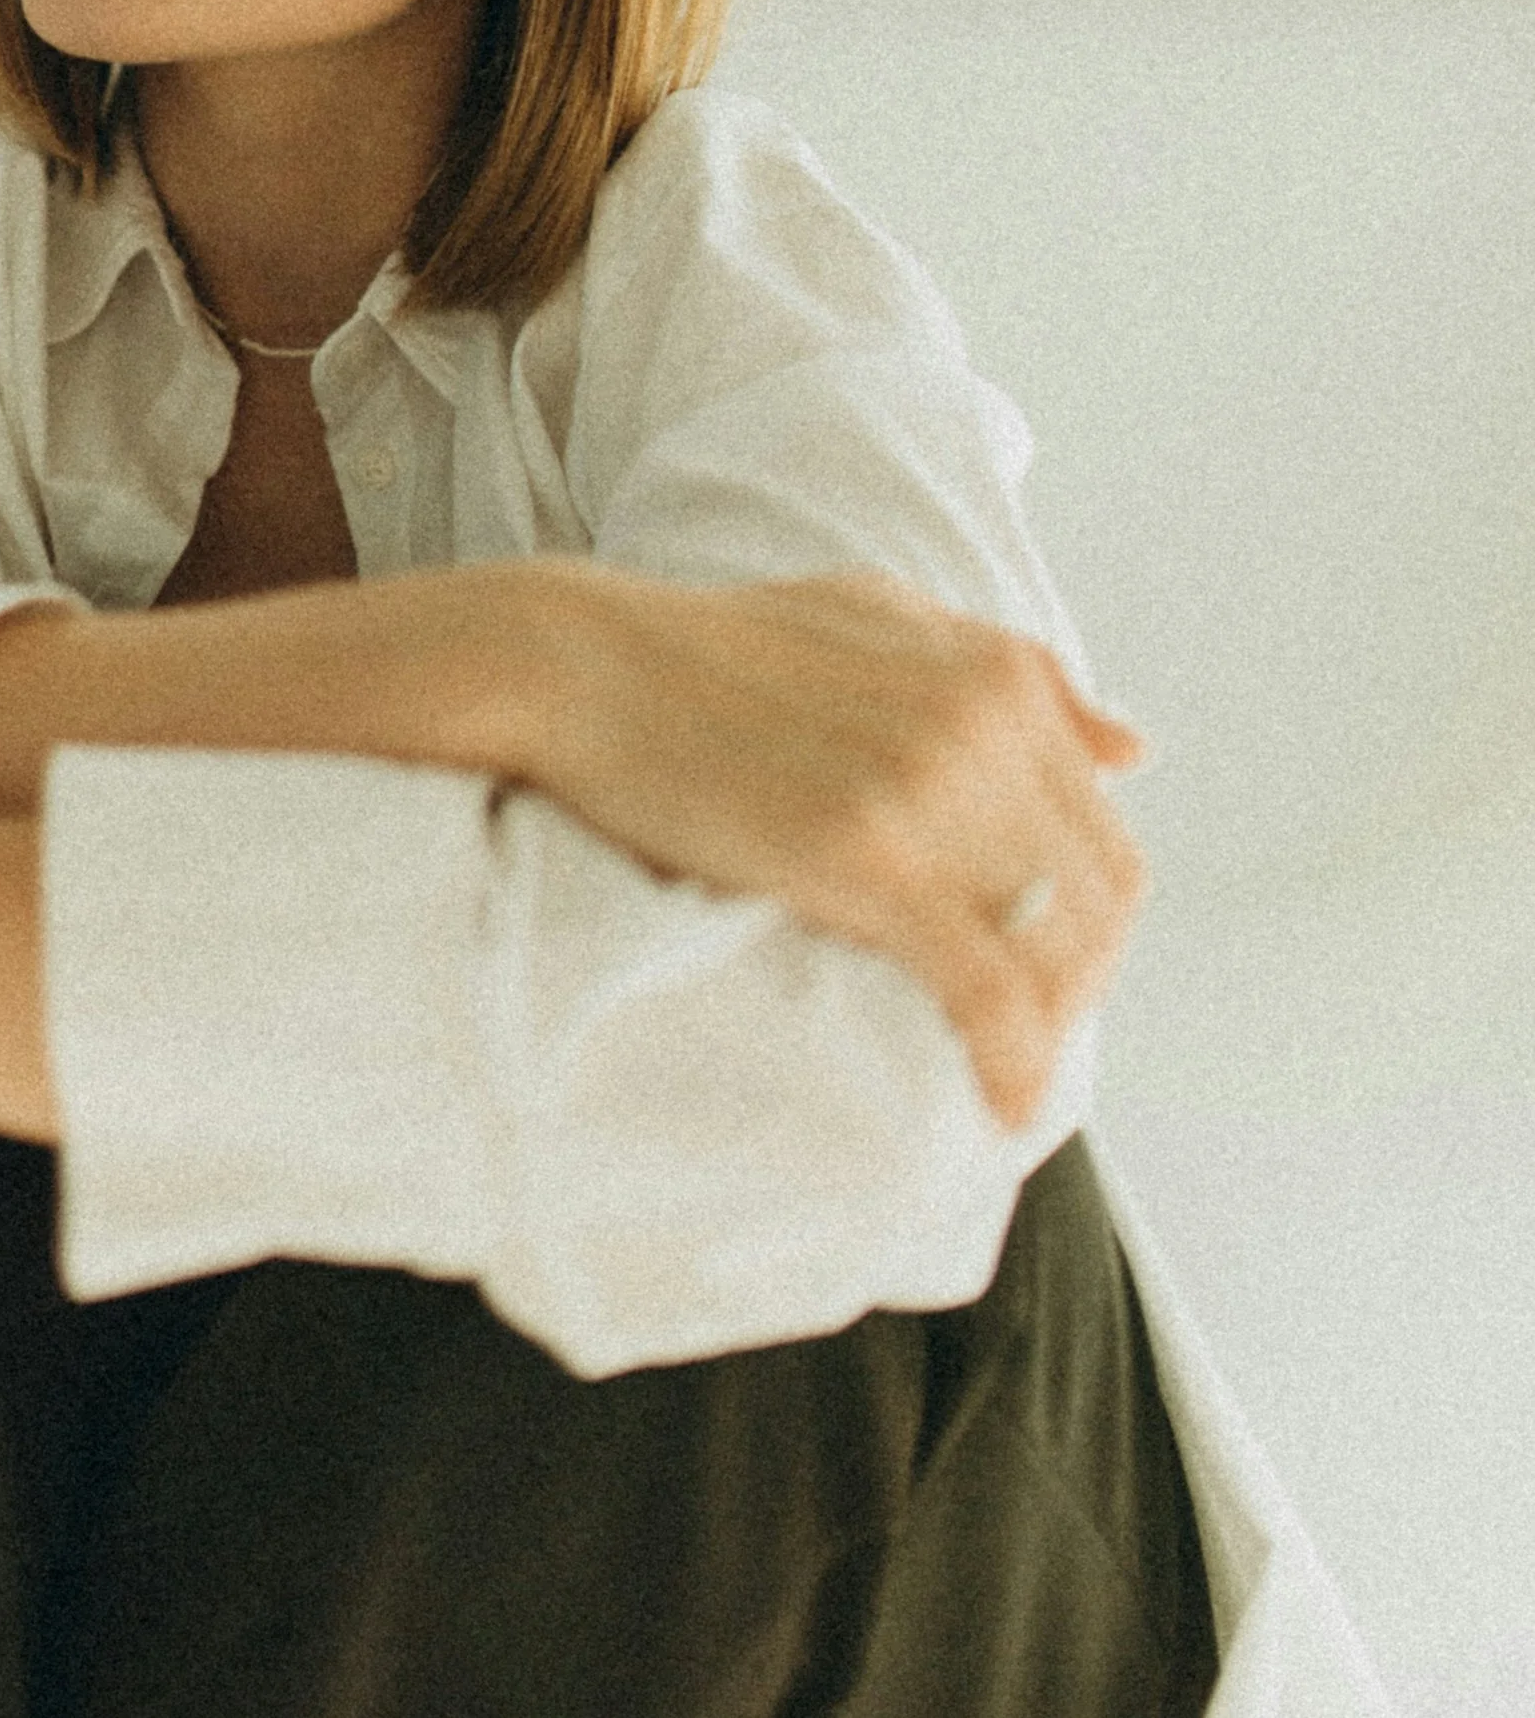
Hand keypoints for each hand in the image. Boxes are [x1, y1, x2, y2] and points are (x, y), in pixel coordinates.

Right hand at [552, 567, 1144, 1130]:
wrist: (584, 665)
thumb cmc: (714, 646)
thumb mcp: (876, 617)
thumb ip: (1006, 670)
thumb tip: (1134, 746)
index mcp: (993, 673)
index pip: (1105, 834)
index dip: (1087, 924)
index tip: (1038, 973)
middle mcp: (982, 723)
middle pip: (1097, 900)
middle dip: (1076, 985)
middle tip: (1016, 1037)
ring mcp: (929, 790)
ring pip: (1052, 951)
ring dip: (1045, 1030)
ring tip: (995, 1068)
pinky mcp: (868, 859)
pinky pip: (986, 988)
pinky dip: (1008, 1059)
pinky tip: (993, 1101)